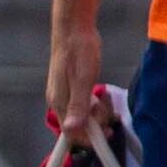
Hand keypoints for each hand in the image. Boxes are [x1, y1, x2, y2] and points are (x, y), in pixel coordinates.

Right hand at [43, 5, 120, 155]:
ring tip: (105, 99)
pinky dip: (93, 104)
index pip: (70, 133)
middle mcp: (58, 100)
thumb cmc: (78, 51)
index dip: (88, 138)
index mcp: (59, 101)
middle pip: (77, 126)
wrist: (73, 27)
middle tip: (109, 112)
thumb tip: (72, 130)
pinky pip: (82, 105)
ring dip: (96, 113)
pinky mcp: (70, 86)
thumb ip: (78, 106)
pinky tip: (99, 94)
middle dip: (95, 123)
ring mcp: (64, 93)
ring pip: (81, 115)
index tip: (107, 134)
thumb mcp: (83, 80)